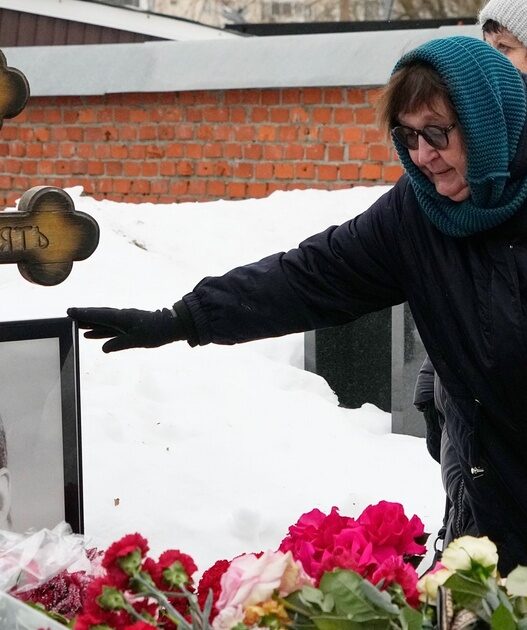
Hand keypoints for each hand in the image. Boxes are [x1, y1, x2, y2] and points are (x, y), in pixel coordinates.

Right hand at [67, 306, 186, 352]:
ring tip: (75, 325)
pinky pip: (109, 328)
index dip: (84, 314)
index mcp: (121, 318)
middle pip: (98, 316)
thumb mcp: (137, 340)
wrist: (169, 326)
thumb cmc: (155, 332)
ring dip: (89, 323)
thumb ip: (119, 344)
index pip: (98, 316)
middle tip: (68, 316)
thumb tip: (104, 349)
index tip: (70, 312)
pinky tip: (90, 335)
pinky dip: (99, 331)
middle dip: (83, 316)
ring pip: (102, 322)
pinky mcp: (126, 327)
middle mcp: (120, 317)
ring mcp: (123, 321)